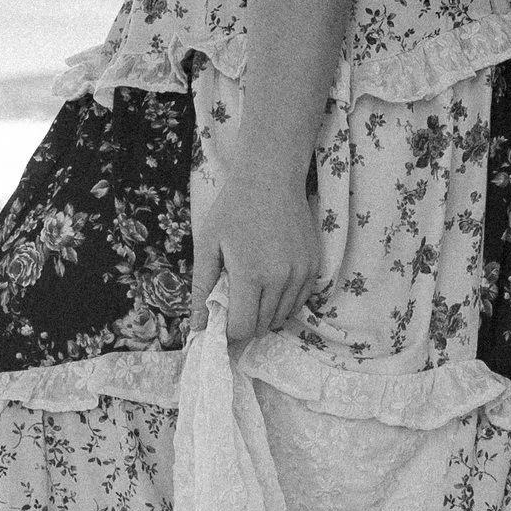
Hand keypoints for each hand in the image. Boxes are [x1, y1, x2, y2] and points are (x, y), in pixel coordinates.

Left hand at [189, 160, 323, 348]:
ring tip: (250, 290)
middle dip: (244, 325)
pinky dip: (282, 302)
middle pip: (262, 326)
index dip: (228, 333)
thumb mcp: (208, 244)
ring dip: (264, 315)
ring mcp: (301, 273)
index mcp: (251, 274)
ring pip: (281, 317)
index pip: (242, 328)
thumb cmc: (234, 208)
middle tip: (232, 305)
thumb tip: (197, 327)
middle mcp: (281, 278)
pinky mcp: (313, 267)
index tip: (220, 324)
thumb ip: (201, 288)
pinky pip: (298, 302)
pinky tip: (269, 283)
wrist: (271, 177)